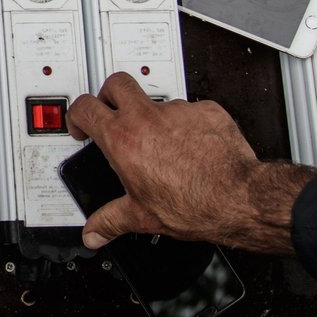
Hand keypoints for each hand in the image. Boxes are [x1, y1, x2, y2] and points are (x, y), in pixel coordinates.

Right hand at [68, 72, 313, 253]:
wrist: (239, 198)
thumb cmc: (194, 204)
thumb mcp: (141, 217)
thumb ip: (109, 222)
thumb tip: (94, 233)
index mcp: (123, 138)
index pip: (85, 108)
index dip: (77, 115)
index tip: (83, 126)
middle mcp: (147, 117)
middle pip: (116, 83)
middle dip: (109, 94)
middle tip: (112, 111)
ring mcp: (178, 111)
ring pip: (157, 99)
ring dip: (154, 115)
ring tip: (162, 141)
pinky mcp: (207, 111)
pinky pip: (191, 110)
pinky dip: (188, 124)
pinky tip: (193, 144)